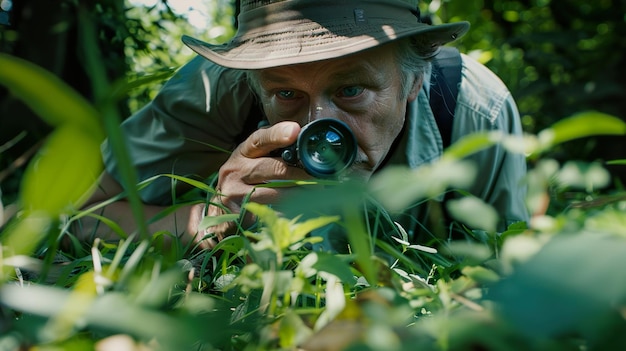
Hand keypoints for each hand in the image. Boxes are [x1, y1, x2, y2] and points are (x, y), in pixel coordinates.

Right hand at [203, 121, 309, 242]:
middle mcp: (235, 171)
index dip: (278, 134)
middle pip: (273, 168)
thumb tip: (306, 150)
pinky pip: (272, 213)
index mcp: (242, 153)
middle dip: (301, 173)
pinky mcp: (239, 214)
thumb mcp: (250, 164)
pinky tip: (303, 212)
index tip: (295, 130)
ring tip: (320, 194)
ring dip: (301, 195)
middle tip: (322, 176)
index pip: (260, 139)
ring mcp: (235, 194)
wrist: (215, 216)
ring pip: (276, 194)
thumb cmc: (242, 184)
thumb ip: (271, 155)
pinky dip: (290, 213)